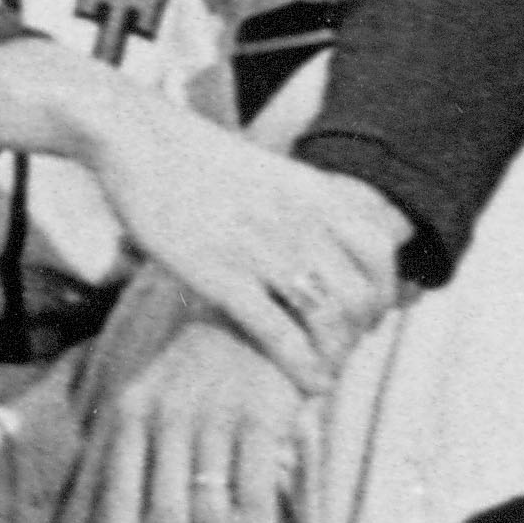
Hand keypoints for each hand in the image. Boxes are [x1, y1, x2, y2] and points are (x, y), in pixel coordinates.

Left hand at [57, 308, 311, 522]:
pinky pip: (256, 495)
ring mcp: (214, 421)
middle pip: (166, 511)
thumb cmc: (198, 368)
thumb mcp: (152, 397)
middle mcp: (167, 419)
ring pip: (212, 511)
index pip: (118, 489)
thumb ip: (138, 451)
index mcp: (131, 414)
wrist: (254, 311)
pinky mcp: (260, 423)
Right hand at [74, 104, 410, 393]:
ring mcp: (260, 251)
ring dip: (335, 353)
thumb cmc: (198, 159)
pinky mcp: (220, 277)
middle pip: (360, 295)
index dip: (385, 292)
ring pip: (329, 320)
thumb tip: (336, 235)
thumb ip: (309, 203)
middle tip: (342, 343)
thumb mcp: (272, 171)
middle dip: (359, 329)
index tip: (370, 313)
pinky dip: (303, 366)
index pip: (381, 255)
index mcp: (316, 194)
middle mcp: (298, 223)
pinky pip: (280, 335)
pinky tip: (309, 382)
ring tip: (326, 366)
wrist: (138, 139)